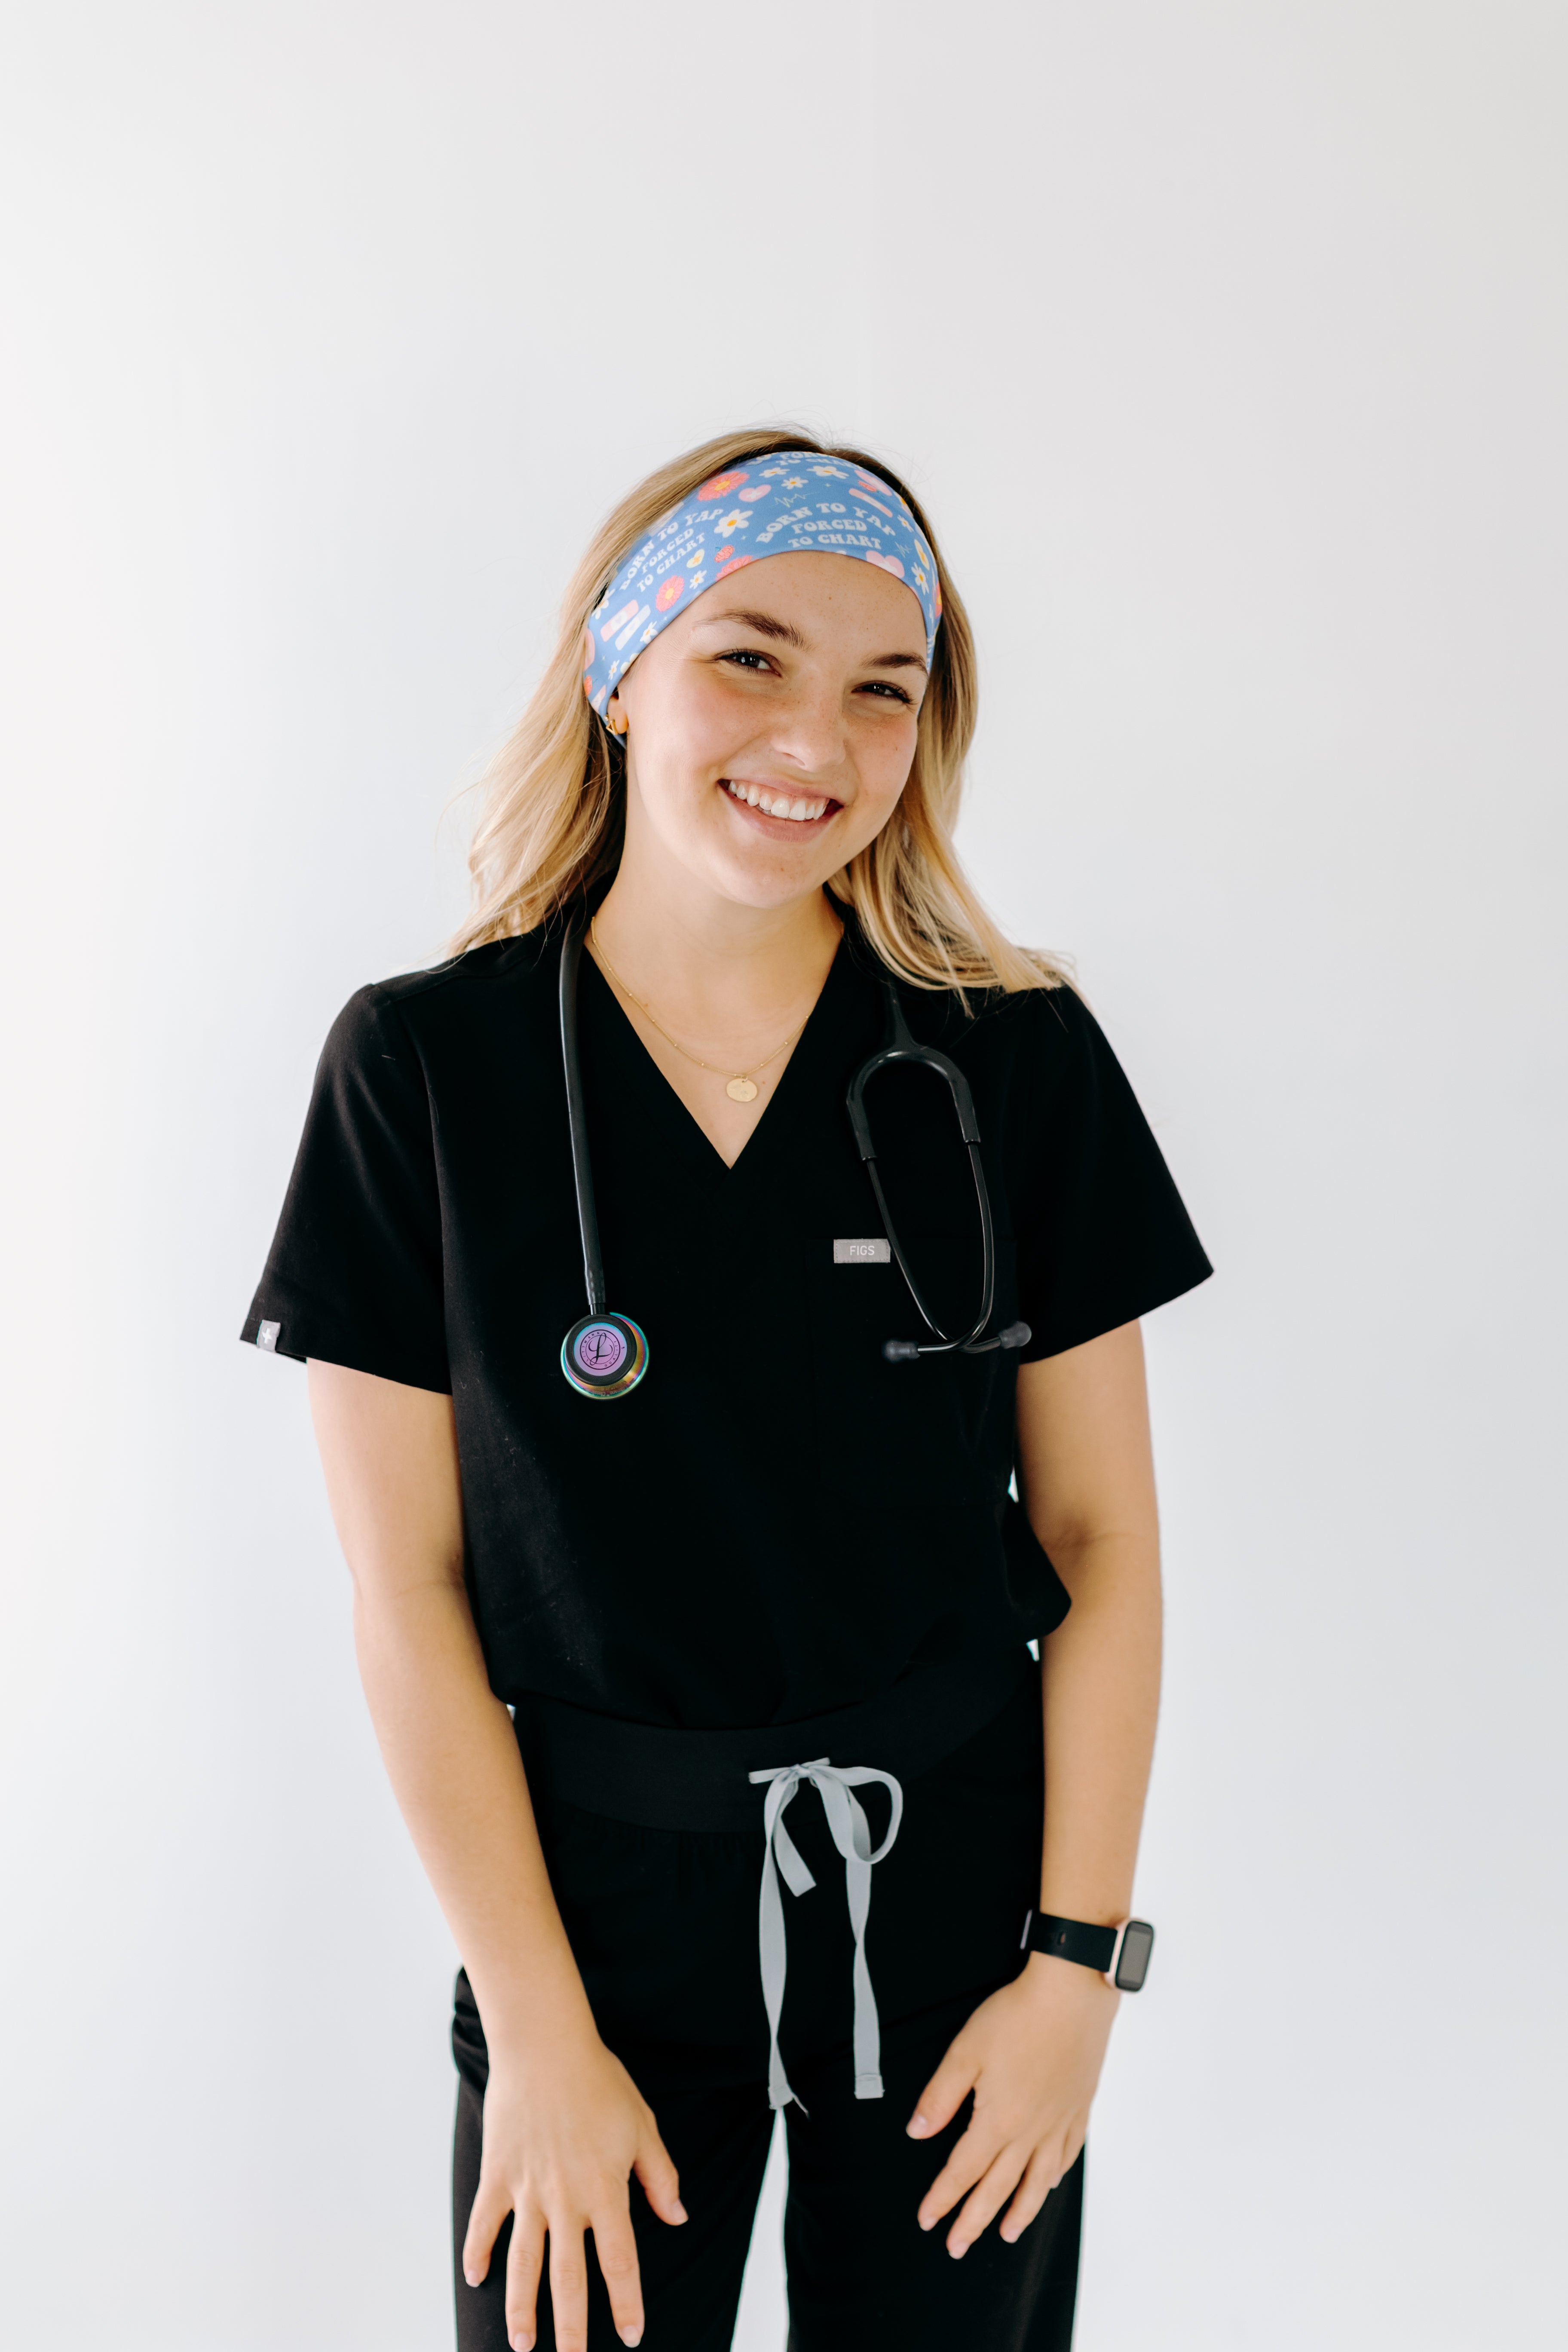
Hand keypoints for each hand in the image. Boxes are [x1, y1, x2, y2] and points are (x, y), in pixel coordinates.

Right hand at [462, 2022, 686, 2351]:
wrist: (545, 2045)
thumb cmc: (599, 2081)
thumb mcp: (642, 2125)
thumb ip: (660, 2175)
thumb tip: (677, 2217)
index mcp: (605, 2190)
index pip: (619, 2262)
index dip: (626, 2303)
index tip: (631, 2335)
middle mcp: (565, 2199)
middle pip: (568, 2278)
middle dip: (571, 2329)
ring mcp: (527, 2190)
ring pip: (523, 2263)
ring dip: (522, 2307)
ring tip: (523, 2344)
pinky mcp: (498, 2175)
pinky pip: (484, 2223)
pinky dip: (476, 2252)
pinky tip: (474, 2278)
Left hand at [907, 1954, 1117, 2255]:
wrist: (1072, 1995)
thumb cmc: (1017, 2017)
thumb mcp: (965, 2051)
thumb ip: (940, 2097)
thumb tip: (917, 2132)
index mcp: (998, 2120)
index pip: (963, 2171)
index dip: (942, 2198)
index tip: (927, 2220)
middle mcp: (1030, 2132)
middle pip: (998, 2188)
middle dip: (974, 2221)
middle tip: (957, 2246)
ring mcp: (1058, 2123)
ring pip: (1037, 2182)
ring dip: (1019, 2212)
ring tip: (1006, 2233)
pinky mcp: (1078, 2109)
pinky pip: (1066, 2155)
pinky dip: (1054, 2177)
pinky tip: (1049, 2184)